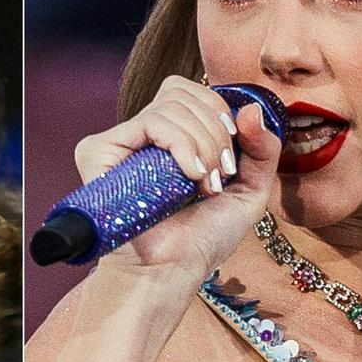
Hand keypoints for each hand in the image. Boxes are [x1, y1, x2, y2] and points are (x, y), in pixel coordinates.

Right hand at [74, 75, 282, 286]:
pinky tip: (187, 177)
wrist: (174, 269)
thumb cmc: (203, 238)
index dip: (218, 115)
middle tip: (217, 178)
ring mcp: (119, 141)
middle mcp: (141, 134)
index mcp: (169, 136)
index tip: (228, 163)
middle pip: (183, 93)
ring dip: (202, 145)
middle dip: (215, 133)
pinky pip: (150, 122)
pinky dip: (180, 145)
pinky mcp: (99, 151)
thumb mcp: (250, 189)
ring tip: (202, 185)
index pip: (191, 91)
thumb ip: (262, 148)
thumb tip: (251, 108)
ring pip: (171, 107)